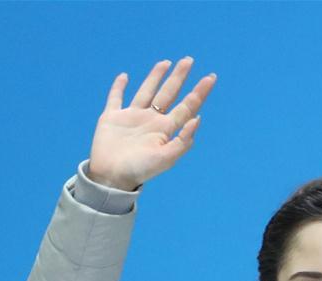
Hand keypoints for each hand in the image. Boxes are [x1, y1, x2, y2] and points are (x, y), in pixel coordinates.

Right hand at [88, 58, 217, 190]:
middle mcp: (150, 121)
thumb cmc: (139, 171)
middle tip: (188, 60)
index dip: (199, 93)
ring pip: (146, 91)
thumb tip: (197, 119)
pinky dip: (119, 87)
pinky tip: (124, 77)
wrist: (111, 178)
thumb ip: (182, 141)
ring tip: (166, 62)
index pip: (186, 107)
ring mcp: (131, 118)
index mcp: (164, 130)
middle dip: (179, 77)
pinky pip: (116, 98)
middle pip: (168, 94)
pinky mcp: (111, 118)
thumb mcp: (165, 159)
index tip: (211, 77)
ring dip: (155, 77)